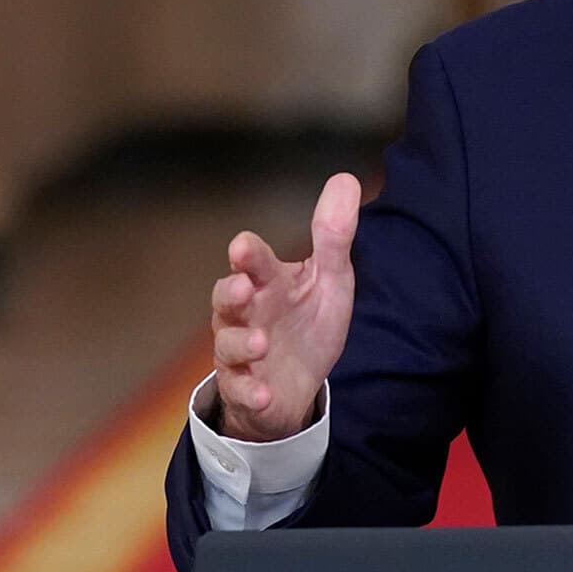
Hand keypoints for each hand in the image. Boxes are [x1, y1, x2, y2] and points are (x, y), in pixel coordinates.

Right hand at [210, 174, 361, 440]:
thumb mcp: (330, 280)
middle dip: (230, 292)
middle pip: (226, 298)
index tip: (243, 246)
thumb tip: (346, 178)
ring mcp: (240, 352)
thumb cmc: (307, 322)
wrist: (296, 383)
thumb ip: (334, 236)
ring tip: (260, 343)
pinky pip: (240, 390)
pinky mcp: (245, 388)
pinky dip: (250, 392)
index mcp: (268, 282)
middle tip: (242, 288)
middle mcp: (246, 313)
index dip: (248, 255)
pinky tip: (264, 393)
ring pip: (228, 344)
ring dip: (241, 343)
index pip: (253, 262)